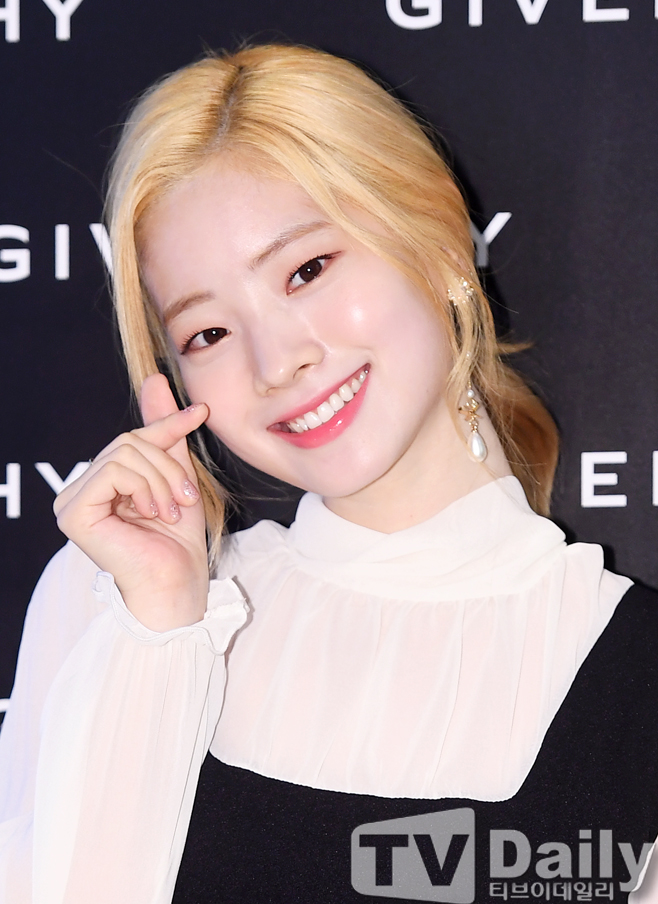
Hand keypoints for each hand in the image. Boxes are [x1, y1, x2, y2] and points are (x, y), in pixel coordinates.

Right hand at [54, 374, 210, 630]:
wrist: (177, 584)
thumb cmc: (178, 541)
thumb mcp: (177, 474)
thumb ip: (163, 432)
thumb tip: (155, 379)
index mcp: (101, 483)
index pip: (132, 438)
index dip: (167, 424)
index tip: (200, 413)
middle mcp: (80, 490)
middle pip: (128, 442)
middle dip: (168, 464)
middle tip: (187, 495)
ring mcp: (72, 502)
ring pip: (124, 453)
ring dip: (162, 479)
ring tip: (173, 509)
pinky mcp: (73, 513)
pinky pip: (113, 470)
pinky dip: (143, 486)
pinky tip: (153, 512)